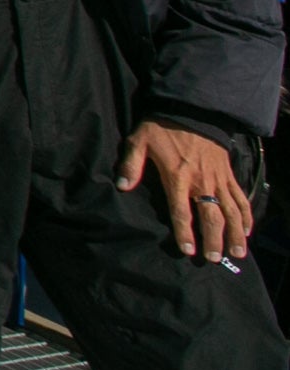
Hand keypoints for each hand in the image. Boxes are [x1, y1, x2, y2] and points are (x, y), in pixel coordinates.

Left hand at [117, 121, 254, 259]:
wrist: (191, 110)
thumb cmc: (162, 127)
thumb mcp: (140, 141)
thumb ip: (131, 165)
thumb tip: (121, 186)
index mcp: (177, 177)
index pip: (181, 212)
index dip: (185, 233)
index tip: (188, 251)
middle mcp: (200, 181)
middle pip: (211, 216)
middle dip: (213, 240)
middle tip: (214, 259)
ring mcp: (218, 178)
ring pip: (231, 211)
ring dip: (235, 233)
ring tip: (237, 253)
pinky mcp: (228, 174)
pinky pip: (241, 197)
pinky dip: (246, 215)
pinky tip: (248, 230)